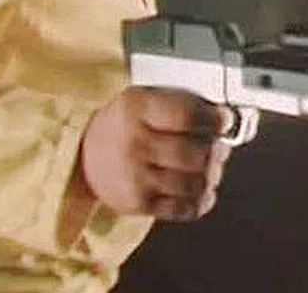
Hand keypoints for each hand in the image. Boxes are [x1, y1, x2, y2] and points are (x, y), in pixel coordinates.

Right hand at [79, 86, 250, 220]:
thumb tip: (225, 118)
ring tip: (209, 167)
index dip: (215, 120)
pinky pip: (184, 207)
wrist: (82, 155)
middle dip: (217, 150)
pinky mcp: (138, 203)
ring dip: (211, 176)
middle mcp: (134, 142)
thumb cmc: (121, 125)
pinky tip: (200, 189)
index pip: (188, 115)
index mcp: (135, 107)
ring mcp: (135, 176)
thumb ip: (180, 104)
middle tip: (219, 146)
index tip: (225, 120)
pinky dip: (200, 199)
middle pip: (195, 153)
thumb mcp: (142, 100)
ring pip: (195, 183)